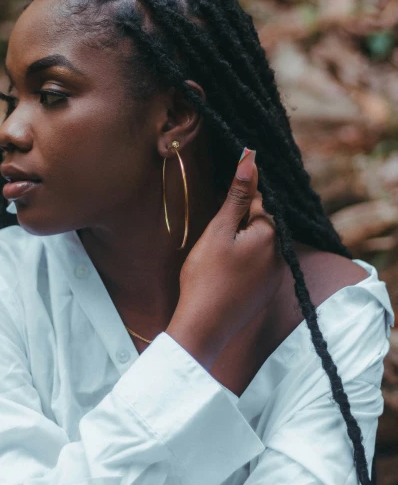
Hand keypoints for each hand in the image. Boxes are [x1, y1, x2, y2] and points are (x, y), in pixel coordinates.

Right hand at [166, 149, 285, 370]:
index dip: (238, 199)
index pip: (260, 202)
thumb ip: (237, 195)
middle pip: (262, 223)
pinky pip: (259, 264)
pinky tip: (225, 268)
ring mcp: (275, 276)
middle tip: (216, 231)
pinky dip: (245, 260)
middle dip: (242, 219)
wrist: (204, 326)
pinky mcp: (266, 292)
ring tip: (218, 250)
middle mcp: (280, 255)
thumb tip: (250, 159)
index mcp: (270, 235)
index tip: (220, 203)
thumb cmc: (206, 275)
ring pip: (260, 244)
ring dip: (244, 239)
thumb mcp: (219, 230)